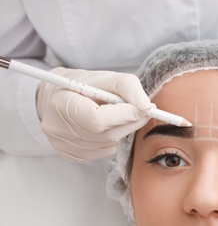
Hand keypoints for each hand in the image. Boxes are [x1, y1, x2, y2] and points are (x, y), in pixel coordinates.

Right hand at [36, 67, 151, 162]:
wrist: (57, 96)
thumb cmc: (84, 84)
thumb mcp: (106, 76)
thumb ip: (128, 87)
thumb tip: (146, 107)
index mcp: (62, 104)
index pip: (98, 119)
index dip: (125, 115)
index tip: (145, 107)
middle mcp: (58, 129)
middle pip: (106, 135)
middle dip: (130, 122)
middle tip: (143, 111)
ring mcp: (62, 145)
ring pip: (108, 145)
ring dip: (122, 130)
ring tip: (117, 114)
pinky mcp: (71, 155)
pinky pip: (103, 152)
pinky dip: (112, 139)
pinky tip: (106, 126)